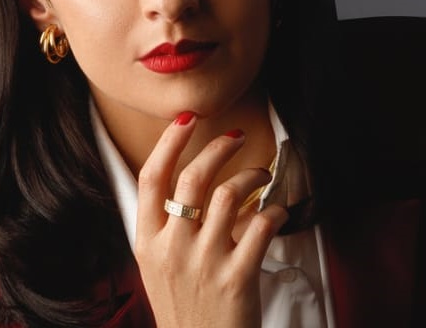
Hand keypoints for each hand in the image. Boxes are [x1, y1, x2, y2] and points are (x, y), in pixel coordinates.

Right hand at [135, 112, 287, 327]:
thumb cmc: (183, 306)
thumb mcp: (157, 267)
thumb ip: (166, 226)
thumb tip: (193, 177)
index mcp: (148, 241)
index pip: (151, 177)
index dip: (169, 142)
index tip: (187, 119)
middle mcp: (172, 247)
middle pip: (193, 177)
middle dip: (217, 148)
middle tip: (235, 138)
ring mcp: (203, 262)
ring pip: (228, 195)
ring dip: (250, 176)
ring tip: (261, 174)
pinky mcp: (236, 278)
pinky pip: (260, 227)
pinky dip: (274, 211)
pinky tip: (278, 211)